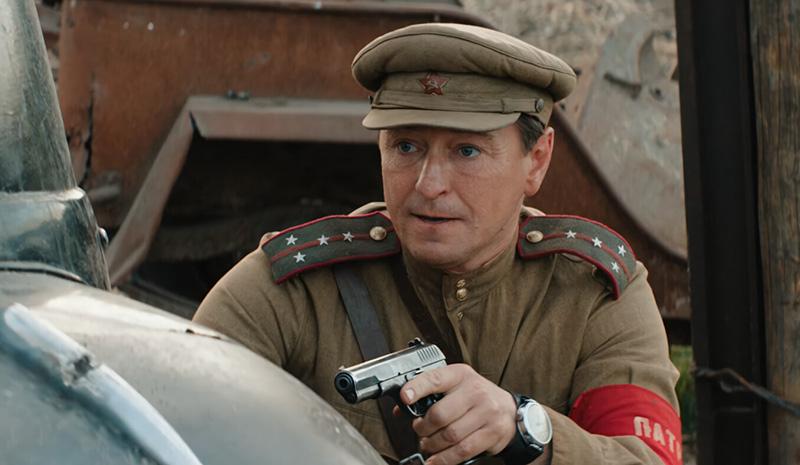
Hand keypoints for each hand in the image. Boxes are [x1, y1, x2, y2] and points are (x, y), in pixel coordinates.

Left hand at [400, 364, 516, 464]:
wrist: (509, 411)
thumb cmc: (476, 397)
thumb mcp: (455, 386)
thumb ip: (429, 394)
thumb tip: (401, 410)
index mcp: (460, 375)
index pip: (435, 379)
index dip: (417, 388)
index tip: (405, 397)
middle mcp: (474, 391)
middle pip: (439, 414)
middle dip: (422, 428)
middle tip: (419, 431)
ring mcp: (486, 412)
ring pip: (450, 435)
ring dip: (432, 445)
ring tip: (427, 445)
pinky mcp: (492, 433)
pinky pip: (462, 450)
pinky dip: (444, 459)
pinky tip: (435, 460)